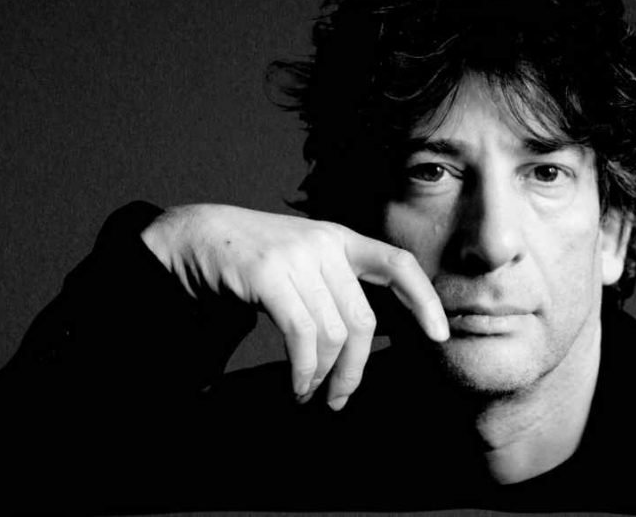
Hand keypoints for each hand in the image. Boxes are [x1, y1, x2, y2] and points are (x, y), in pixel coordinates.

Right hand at [141, 204, 447, 409]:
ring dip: (322, 376)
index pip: (399, 263)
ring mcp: (297, 256)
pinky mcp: (268, 274)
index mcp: (341, 239)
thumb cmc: (253, 260)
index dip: (424, 299)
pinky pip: (302, 335)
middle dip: (355, 369)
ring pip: (332, 333)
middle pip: (362, 321)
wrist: (195, 236)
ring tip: (308, 392)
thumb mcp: (303, 260)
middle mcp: (325, 243)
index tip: (439, 336)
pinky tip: (298, 384)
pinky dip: (304, 370)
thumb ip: (334, 285)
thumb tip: (364, 340)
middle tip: (340, 398)